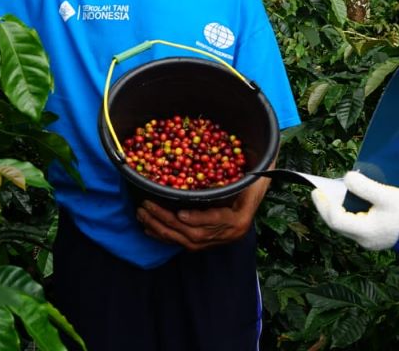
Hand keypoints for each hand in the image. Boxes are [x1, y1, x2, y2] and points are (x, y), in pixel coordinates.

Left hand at [136, 176, 266, 251]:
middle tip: (147, 206)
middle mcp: (226, 235)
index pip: (217, 221)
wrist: (256, 198)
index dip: (199, 219)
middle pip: (194, 233)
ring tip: (142, 214)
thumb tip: (254, 157)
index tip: (181, 214)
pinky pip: (180, 242)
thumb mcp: (254, 178)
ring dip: (160, 228)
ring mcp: (215, 241)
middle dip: (167, 221)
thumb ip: (249, 172)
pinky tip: (148, 227)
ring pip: (183, 240)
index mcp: (239, 219)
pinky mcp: (204, 242)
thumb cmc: (254, 184)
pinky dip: (163, 235)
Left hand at [311, 170, 398, 250]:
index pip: (335, 220)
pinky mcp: (374, 237)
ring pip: (345, 226)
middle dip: (326, 208)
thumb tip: (346, 179)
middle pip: (337, 225)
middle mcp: (363, 240)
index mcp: (364, 231)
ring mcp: (369, 241)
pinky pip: (354, 225)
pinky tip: (348, 203)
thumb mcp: (386, 196)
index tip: (317, 191)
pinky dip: (347, 213)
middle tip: (319, 193)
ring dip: (336, 211)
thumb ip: (365, 187)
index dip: (324, 205)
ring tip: (332, 195)